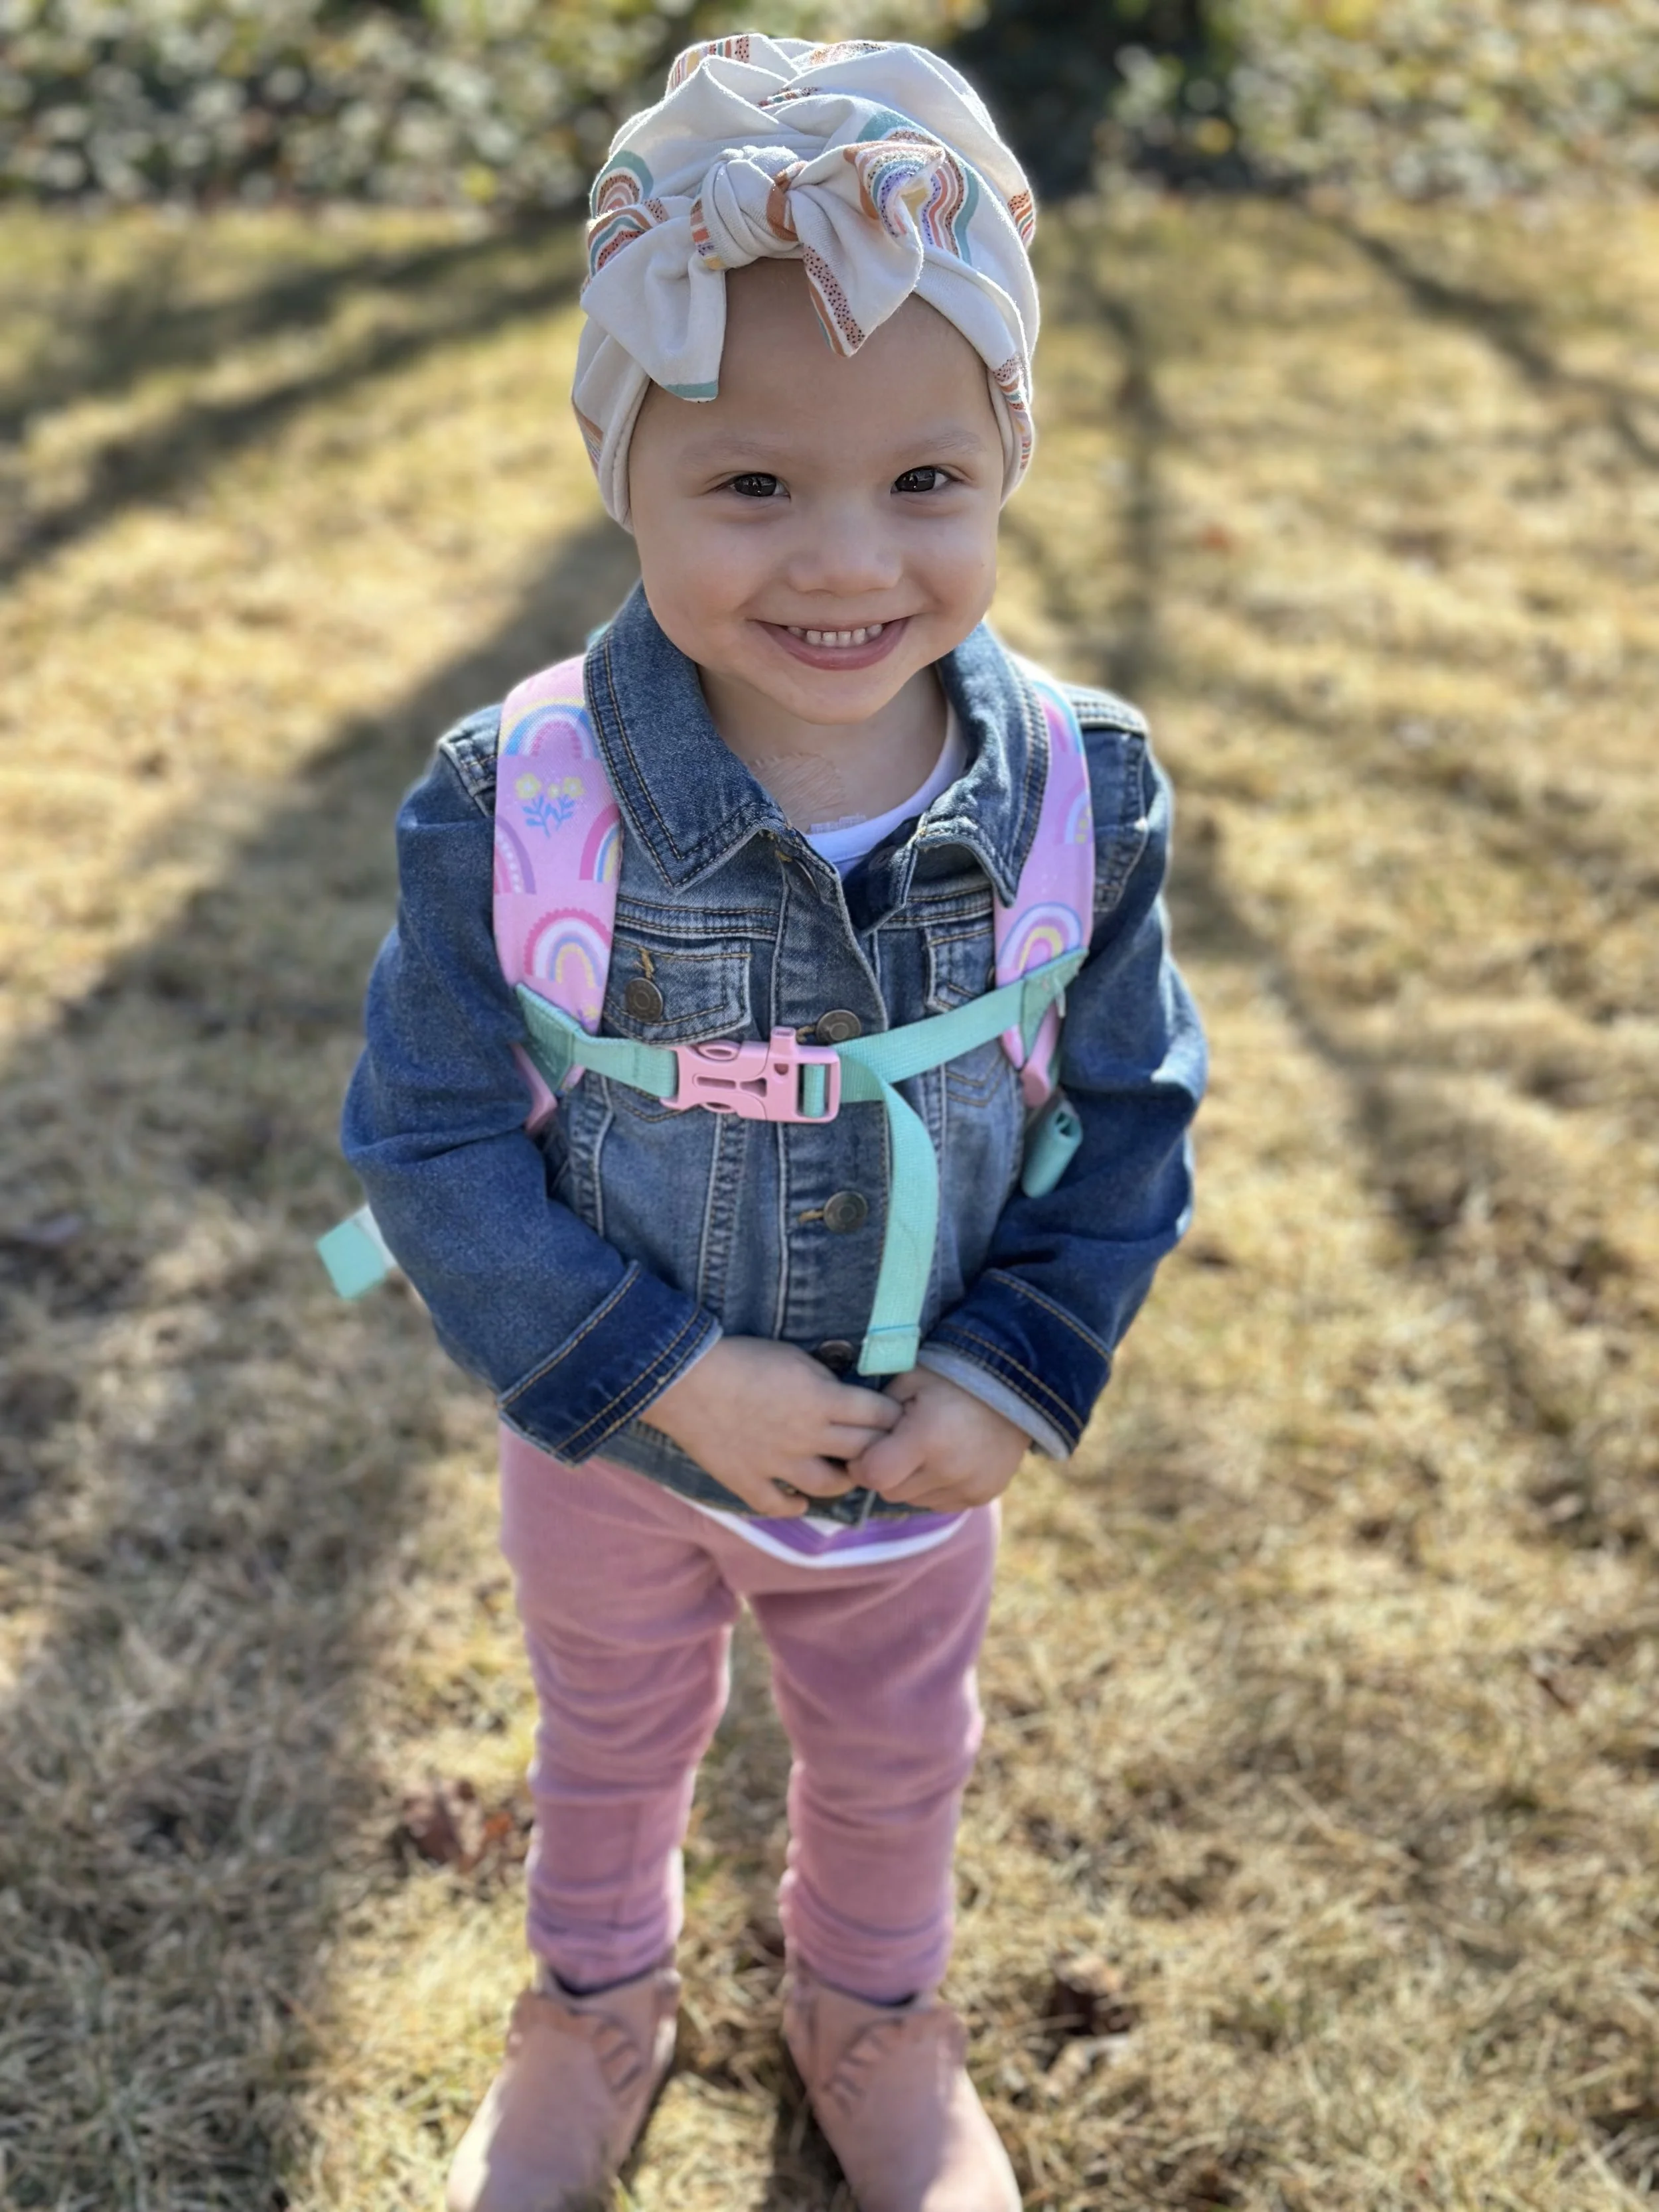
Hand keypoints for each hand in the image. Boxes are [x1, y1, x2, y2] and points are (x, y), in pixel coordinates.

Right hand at [646, 1337, 900, 1516]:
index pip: (879, 1414)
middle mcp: (808, 1436)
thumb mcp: (793, 1356)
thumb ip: (823, 1380)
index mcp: (822, 1400)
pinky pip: (779, 1505)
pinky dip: (794, 1505)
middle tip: (882, 1448)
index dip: (894, 1416)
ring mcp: (778, 1464)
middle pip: (864, 1452)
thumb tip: (844, 1396)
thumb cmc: (740, 1357)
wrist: (685, 1379)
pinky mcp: (748, 1481)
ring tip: (844, 1473)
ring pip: (829, 1486)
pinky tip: (800, 1500)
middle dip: (880, 1449)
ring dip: (844, 1481)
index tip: (898, 1417)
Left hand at [845, 1366, 1028, 1512]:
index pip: (873, 1476)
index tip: (867, 1447)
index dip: (862, 1464)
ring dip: (912, 1481)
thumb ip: (877, 1414)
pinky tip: (947, 1459)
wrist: (1016, 1385)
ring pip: (915, 1500)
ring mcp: (969, 1487)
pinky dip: (936, 1487)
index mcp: (926, 1438)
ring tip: (926, 1449)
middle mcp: (948, 1470)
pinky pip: (942, 1503)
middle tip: (898, 1445)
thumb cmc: (953, 1376)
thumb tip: (853, 1442)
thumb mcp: (909, 1381)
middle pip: (891, 1491)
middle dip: (886, 1472)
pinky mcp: (982, 1495)